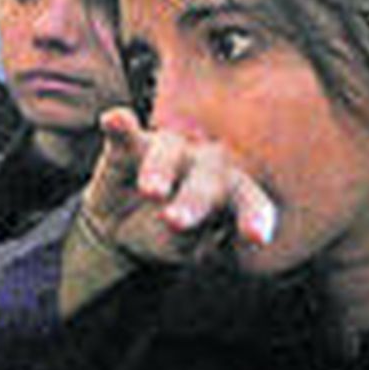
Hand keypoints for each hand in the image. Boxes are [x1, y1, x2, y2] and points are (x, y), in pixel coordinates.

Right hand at [61, 107, 276, 318]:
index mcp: (233, 195)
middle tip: (174, 221)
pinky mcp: (131, 145)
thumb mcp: (178, 249)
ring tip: (149, 191)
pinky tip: (112, 120)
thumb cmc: (164, 239)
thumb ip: (181, 238)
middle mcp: (208, 165)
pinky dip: (121, 126)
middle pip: (208, 177)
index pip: (249, 203)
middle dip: (194, 199)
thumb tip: (170, 218)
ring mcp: (170, 151)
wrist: (120, 229)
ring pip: (169, 152)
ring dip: (160, 170)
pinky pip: (127, 133)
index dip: (253, 217)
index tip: (256, 238)